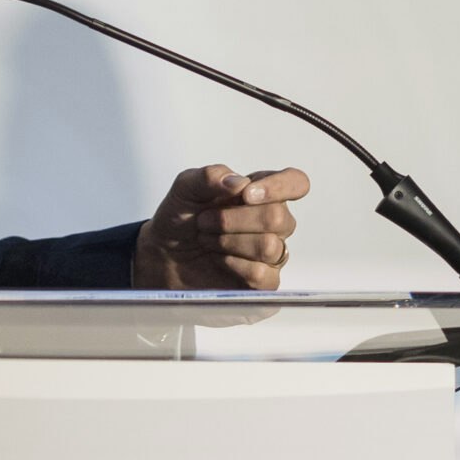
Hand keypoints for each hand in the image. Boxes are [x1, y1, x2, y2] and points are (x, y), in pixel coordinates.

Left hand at [133, 165, 310, 289]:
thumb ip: (209, 177)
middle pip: (277, 217)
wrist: (162, 256)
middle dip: (232, 220)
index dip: (278, 187)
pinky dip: (234, 266)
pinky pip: (263, 275)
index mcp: (262, 193)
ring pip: (270, 246)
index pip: (296, 183)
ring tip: (207, 240)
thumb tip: (239, 183)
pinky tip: (219, 260)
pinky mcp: (264, 283)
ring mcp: (272, 254)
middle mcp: (273, 223)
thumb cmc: (180, 219)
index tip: (245, 194)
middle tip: (204, 222)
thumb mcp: (185, 188)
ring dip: (228, 242)